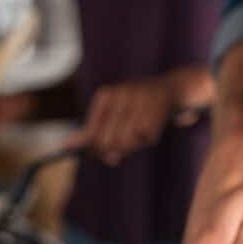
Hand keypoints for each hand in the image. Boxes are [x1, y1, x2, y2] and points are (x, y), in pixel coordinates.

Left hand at [75, 67, 213, 164]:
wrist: (177, 87)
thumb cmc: (141, 107)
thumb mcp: (116, 115)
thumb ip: (93, 132)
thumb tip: (65, 146)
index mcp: (106, 95)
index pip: (92, 133)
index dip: (96, 149)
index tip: (102, 156)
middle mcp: (120, 93)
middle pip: (110, 141)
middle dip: (115, 152)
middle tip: (122, 152)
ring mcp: (140, 97)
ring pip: (129, 140)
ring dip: (135, 146)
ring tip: (141, 137)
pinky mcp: (158, 103)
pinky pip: (148, 136)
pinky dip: (150, 140)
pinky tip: (154, 131)